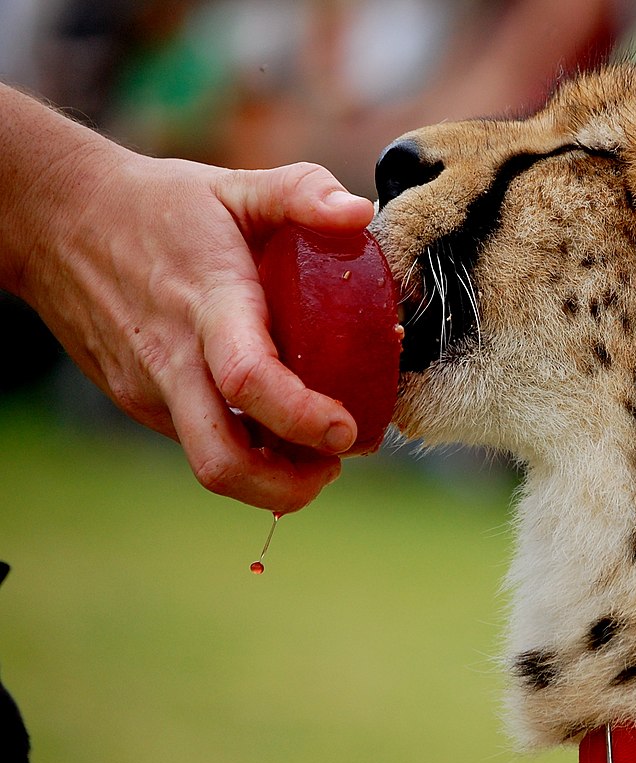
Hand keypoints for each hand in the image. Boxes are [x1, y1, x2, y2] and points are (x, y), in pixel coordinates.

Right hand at [2, 87, 375, 511]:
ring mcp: (149, 388)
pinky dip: (243, 448)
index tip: (345, 429)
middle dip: (289, 485)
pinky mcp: (138, 400)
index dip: (302, 419)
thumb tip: (358, 213)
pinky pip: (196, 440)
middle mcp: (172, 359)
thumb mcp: (236, 185)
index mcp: (207, 304)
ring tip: (315, 452)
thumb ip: (301, 191)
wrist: (57, 220)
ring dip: (270, 476)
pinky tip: (273, 424)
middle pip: (222, 461)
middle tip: (335, 461)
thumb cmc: (162, 204)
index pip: (248, 379)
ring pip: (210, 462)